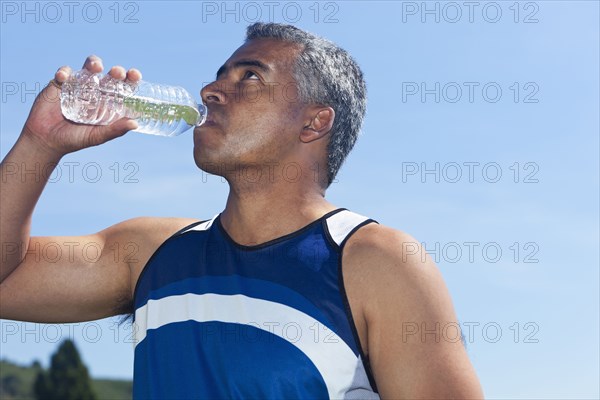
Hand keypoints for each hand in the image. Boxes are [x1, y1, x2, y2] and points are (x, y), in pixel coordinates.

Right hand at [22, 55, 141, 155]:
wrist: (46, 140)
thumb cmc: (74, 139)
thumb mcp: (96, 136)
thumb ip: (114, 130)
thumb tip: (135, 124)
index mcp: (108, 103)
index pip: (124, 87)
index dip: (131, 79)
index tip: (135, 75)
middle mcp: (96, 92)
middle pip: (109, 75)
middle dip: (115, 71)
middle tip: (117, 73)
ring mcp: (78, 86)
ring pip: (89, 68)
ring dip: (94, 63)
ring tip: (96, 67)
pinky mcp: (60, 83)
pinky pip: (64, 72)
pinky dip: (64, 72)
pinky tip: (63, 78)